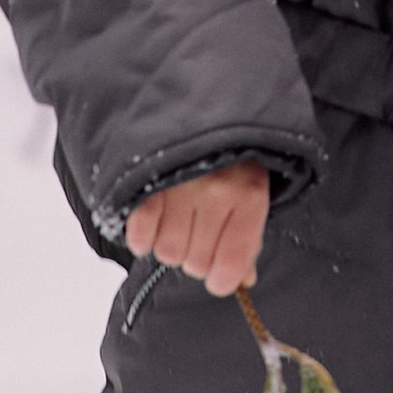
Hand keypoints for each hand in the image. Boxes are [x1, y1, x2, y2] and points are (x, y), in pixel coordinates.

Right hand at [124, 159, 269, 295]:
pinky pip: (141, 235)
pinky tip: (155, 225)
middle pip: (197, 264)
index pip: (231, 265)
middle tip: (199, 230)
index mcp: (250, 194)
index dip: (223, 279)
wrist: (201, 112)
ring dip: (172, 244)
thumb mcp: (251, 195)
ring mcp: (181, 185)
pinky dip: (143, 238)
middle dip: (197, 255)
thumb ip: (247, 241)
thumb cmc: (230, 162)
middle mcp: (217, 190)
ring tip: (179, 219)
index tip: (219, 275)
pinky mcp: (149, 181)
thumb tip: (243, 281)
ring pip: (168, 254)